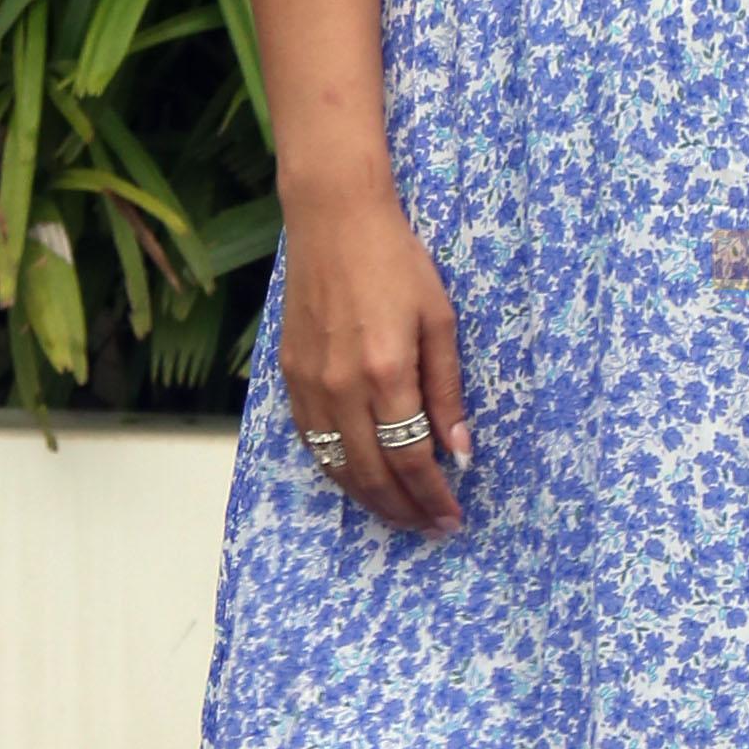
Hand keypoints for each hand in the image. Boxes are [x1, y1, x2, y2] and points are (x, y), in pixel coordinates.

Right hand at [276, 182, 472, 536]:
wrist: (334, 221)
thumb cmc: (396, 262)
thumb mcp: (439, 322)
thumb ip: (446, 391)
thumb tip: (458, 452)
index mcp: (387, 372)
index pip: (411, 458)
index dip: (433, 496)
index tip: (452, 517)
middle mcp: (342, 386)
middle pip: (372, 474)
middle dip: (404, 509)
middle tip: (430, 527)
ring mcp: (310, 383)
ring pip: (337, 466)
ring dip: (369, 499)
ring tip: (399, 514)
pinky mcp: (289, 375)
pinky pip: (312, 442)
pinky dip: (337, 470)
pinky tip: (359, 478)